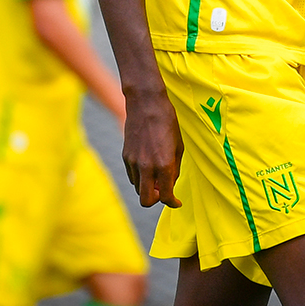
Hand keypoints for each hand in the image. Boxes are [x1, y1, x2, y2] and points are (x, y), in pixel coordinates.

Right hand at [121, 87, 183, 207]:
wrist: (146, 103)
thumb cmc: (167, 121)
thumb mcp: (178, 146)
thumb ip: (174, 169)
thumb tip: (169, 184)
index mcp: (164, 164)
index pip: (165, 196)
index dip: (172, 202)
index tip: (176, 201)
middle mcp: (147, 167)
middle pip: (146, 200)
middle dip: (156, 200)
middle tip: (163, 191)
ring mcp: (133, 162)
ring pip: (138, 188)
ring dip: (148, 187)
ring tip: (157, 174)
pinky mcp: (125, 156)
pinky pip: (132, 176)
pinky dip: (140, 176)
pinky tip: (148, 164)